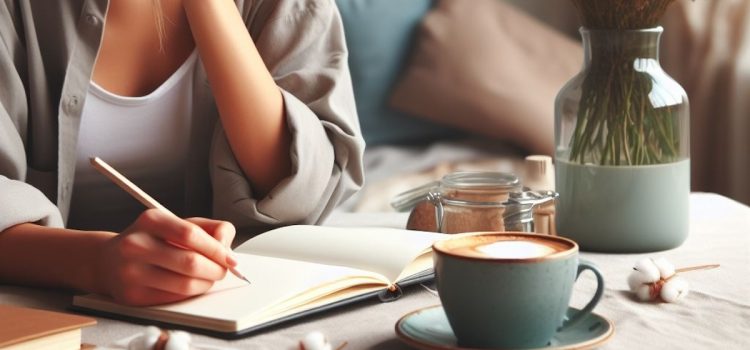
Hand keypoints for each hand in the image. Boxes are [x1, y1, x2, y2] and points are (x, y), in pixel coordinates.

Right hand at [95, 209, 236, 305]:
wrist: (109, 260)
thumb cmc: (153, 240)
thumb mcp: (178, 224)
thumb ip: (210, 229)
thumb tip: (227, 250)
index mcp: (151, 220)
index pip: (191, 234)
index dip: (217, 249)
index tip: (230, 258)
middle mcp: (136, 244)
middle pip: (190, 262)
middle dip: (216, 270)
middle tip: (222, 271)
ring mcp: (131, 272)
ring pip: (185, 285)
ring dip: (206, 284)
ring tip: (208, 278)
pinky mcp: (132, 296)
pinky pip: (174, 298)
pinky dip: (190, 294)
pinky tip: (190, 285)